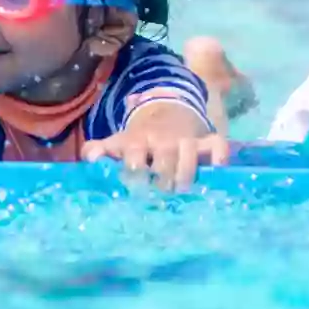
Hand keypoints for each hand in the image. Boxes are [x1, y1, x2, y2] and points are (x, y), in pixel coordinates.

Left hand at [82, 120, 229, 192]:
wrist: (165, 114)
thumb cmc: (137, 140)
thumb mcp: (116, 142)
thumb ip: (98, 150)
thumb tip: (89, 159)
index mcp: (137, 139)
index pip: (135, 150)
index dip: (135, 167)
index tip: (135, 183)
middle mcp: (162, 139)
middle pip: (165, 155)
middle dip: (162, 175)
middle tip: (160, 194)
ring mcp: (186, 139)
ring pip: (189, 151)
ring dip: (186, 171)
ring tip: (181, 190)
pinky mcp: (206, 141)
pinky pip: (218, 145)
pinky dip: (219, 156)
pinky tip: (216, 171)